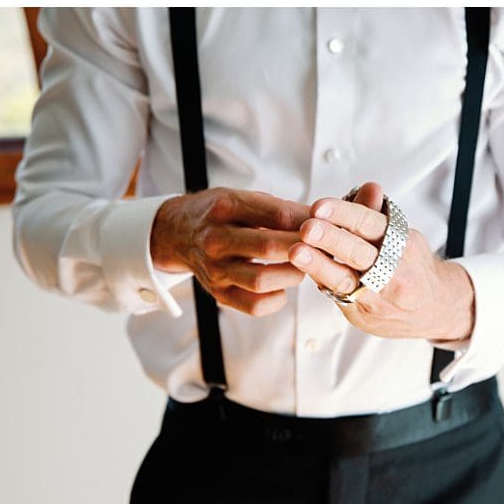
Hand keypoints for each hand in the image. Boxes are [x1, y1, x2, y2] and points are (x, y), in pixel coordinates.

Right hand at [150, 187, 312, 316]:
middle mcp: (216, 240)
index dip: (306, 221)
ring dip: (291, 275)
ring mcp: (215, 269)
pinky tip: (282, 288)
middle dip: (302, 248)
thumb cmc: (218, 214)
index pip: (276, 215)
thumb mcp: (243, 198)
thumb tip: (319, 219)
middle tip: (320, 248)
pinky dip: (275, 300)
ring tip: (303, 268)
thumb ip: (278, 209)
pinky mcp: (217, 293)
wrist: (178, 233)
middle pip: (269, 247)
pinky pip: (252, 305)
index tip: (324, 224)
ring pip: (261, 280)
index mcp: (226, 208)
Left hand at [288, 182, 475, 343]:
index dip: (345, 214)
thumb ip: (376, 215)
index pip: (371, 223)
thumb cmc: (410, 266)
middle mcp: (394, 268)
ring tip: (297, 252)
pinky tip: (302, 272)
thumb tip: (369, 187)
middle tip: (307, 228)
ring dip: (319, 265)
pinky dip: (321, 282)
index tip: (320, 206)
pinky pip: (339, 298)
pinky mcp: (365, 316)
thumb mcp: (401, 235)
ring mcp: (380, 295)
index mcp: (402, 241)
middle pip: (359, 252)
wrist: (435, 308)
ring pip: (346, 279)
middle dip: (331, 239)